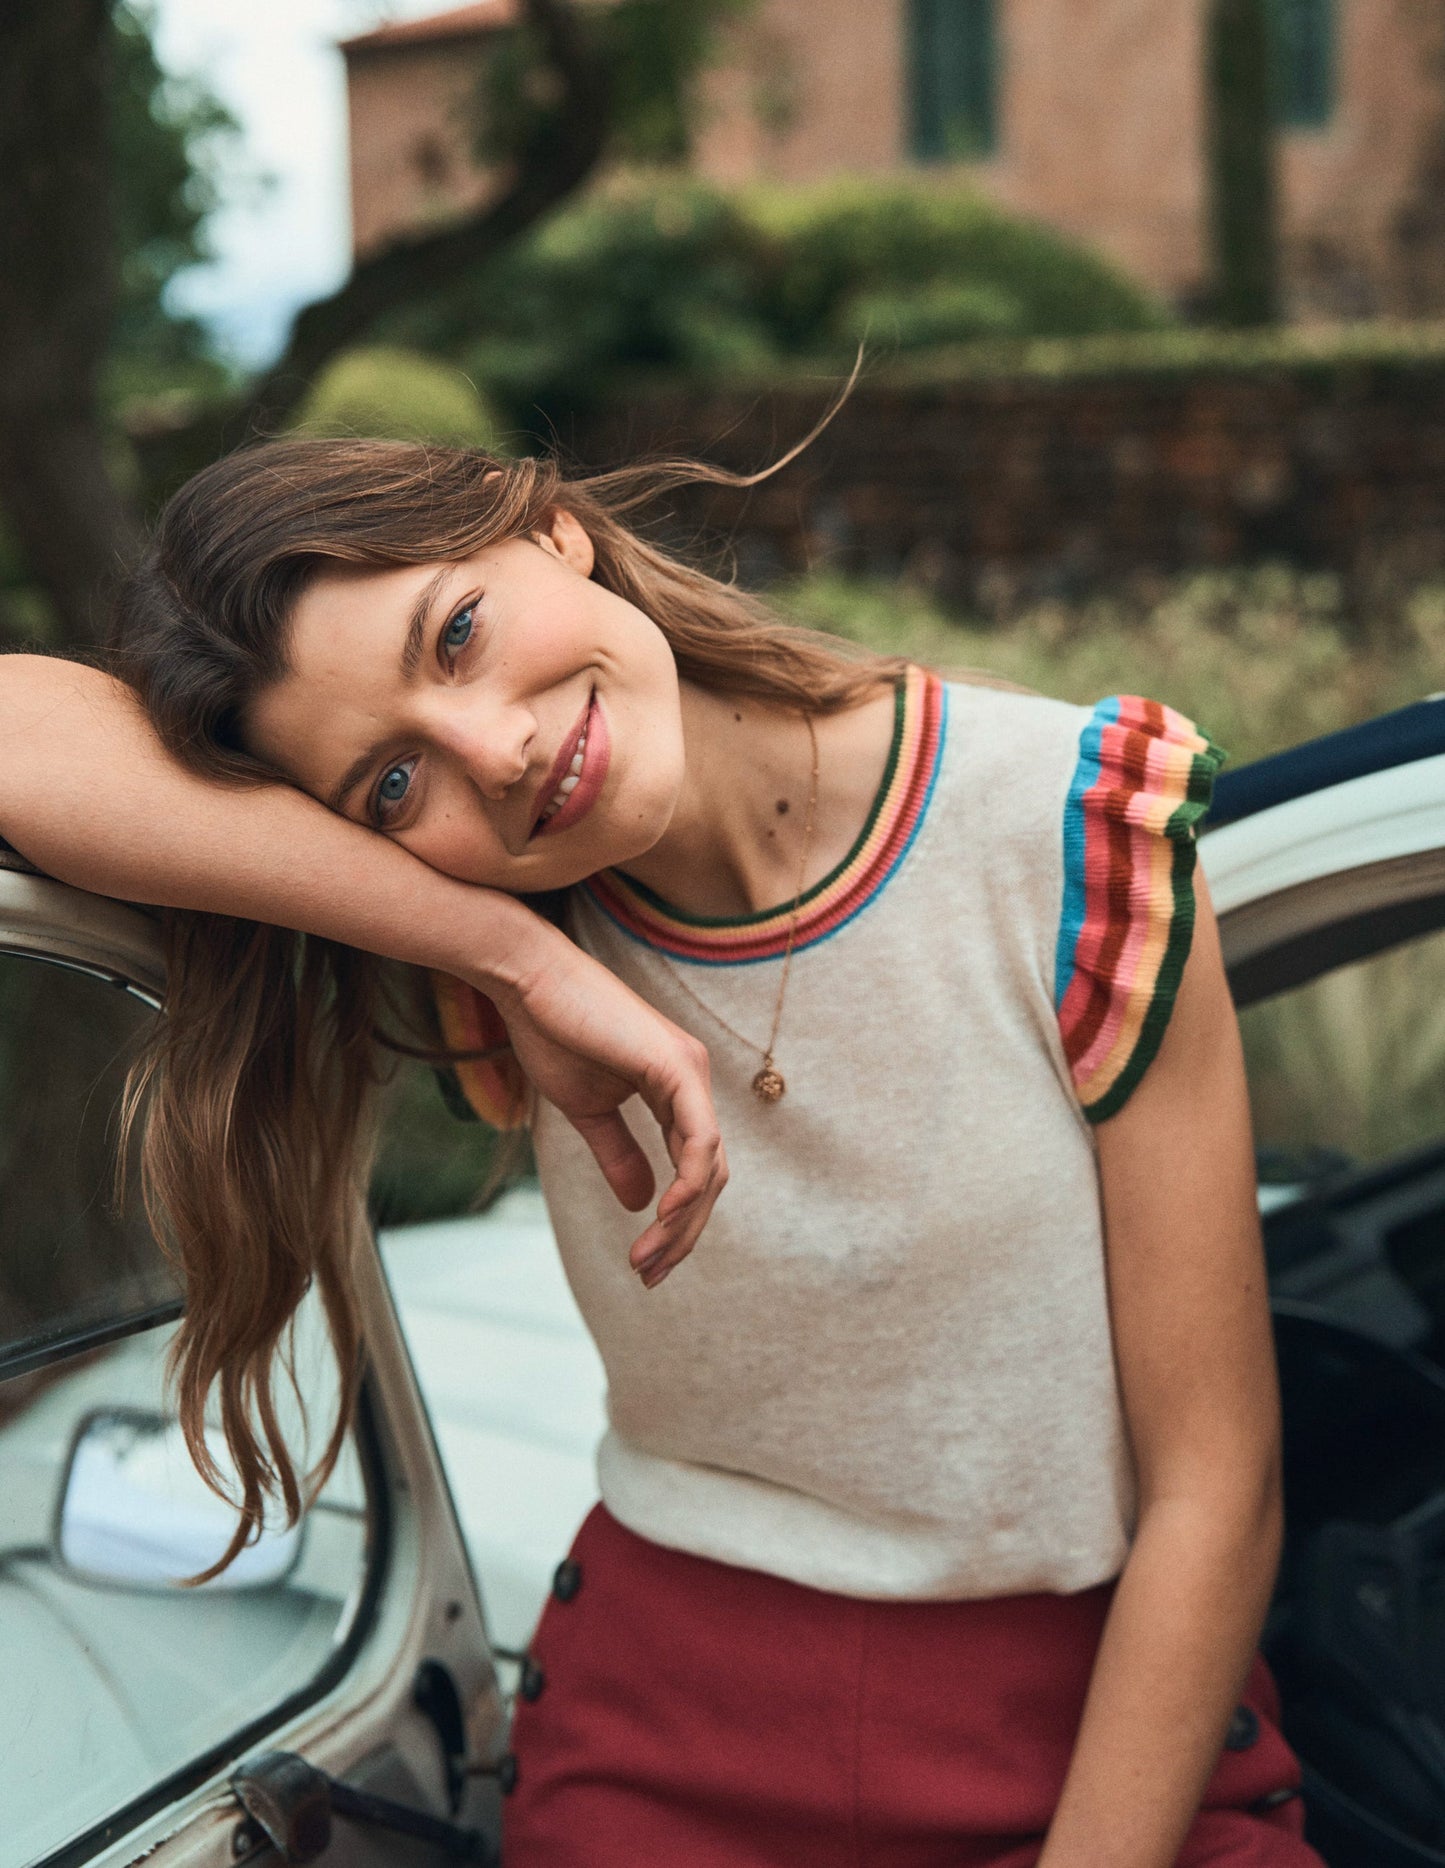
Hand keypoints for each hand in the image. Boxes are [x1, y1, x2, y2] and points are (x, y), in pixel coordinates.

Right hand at [488, 934, 726, 1285]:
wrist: (527, 981)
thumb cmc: (552, 1032)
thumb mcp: (587, 1110)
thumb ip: (618, 1154)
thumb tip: (642, 1204)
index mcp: (675, 1091)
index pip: (693, 1168)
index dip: (677, 1222)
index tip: (646, 1264)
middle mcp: (693, 1081)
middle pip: (708, 1176)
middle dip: (683, 1234)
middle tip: (649, 1276)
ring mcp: (690, 1072)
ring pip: (707, 1166)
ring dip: (681, 1222)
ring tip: (647, 1260)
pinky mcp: (676, 1066)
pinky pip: (698, 1140)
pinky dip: (688, 1184)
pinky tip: (664, 1217)